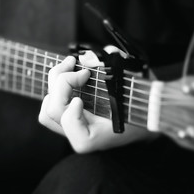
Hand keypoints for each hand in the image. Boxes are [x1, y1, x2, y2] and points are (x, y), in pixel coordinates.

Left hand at [39, 56, 153, 153]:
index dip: (71, 105)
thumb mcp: (135, 83)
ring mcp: (72, 129)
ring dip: (54, 84)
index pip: (67, 122)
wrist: (147, 119)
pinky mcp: (69, 121)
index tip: (84, 88)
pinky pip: (50, 109)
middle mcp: (79, 135)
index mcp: (93, 137)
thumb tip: (87, 57)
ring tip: (69, 66)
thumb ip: (115, 65)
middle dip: (62, 81)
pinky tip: (69, 76)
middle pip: (53, 109)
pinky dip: (54, 91)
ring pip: (46, 111)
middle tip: (76, 64)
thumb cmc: (142, 104)